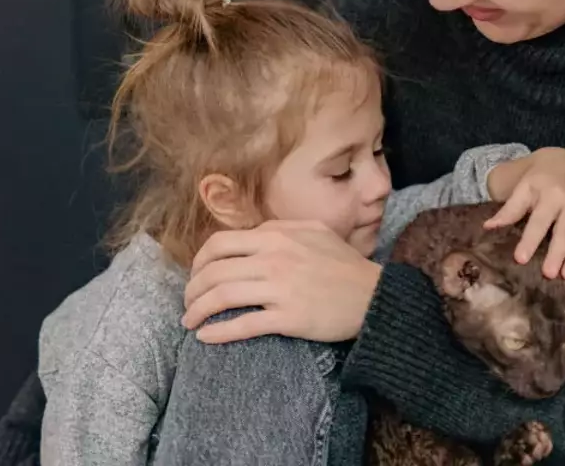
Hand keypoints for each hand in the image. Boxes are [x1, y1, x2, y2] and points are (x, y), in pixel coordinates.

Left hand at [182, 220, 381, 344]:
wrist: (376, 297)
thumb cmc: (346, 266)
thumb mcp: (316, 231)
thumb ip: (283, 227)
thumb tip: (255, 232)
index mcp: (276, 235)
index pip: (220, 243)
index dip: (199, 261)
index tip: (196, 276)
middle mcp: (273, 258)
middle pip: (214, 271)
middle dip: (192, 289)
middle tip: (188, 303)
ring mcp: (279, 288)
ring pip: (221, 296)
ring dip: (197, 311)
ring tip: (190, 322)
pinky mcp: (288, 317)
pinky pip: (243, 325)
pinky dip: (218, 332)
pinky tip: (205, 337)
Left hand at [483, 147, 564, 279]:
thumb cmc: (539, 177)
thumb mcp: (522, 187)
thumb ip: (509, 208)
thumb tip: (488, 227)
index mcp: (550, 193)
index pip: (538, 221)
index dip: (529, 240)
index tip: (520, 259)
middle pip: (564, 231)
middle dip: (557, 253)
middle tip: (549, 274)